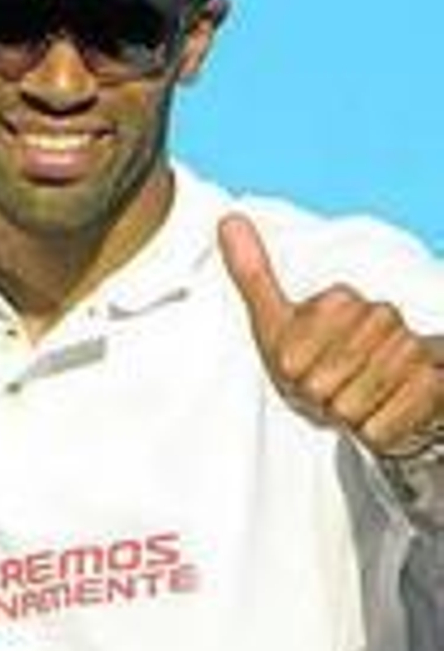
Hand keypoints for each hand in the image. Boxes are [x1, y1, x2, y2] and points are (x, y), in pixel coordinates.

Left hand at [219, 213, 443, 457]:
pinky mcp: (437, 385)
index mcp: (341, 302)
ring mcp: (415, 350)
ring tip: (356, 402)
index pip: (291, 359)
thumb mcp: (277, 324)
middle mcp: (383, 317)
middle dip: (318, 398)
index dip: (291, 377)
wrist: (381, 400)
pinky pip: (381, 428)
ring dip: (346, 416)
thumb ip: (254, 274)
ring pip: (351, 406)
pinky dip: (373, 433)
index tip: (304, 370)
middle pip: (320, 384)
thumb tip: (227, 217)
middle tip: (332, 390)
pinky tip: (383, 417)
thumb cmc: (320, 362)